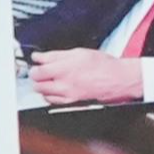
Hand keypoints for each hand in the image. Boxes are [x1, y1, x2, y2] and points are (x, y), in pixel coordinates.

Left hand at [27, 48, 143, 106]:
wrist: (118, 79)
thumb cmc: (103, 65)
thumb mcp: (78, 52)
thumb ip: (55, 55)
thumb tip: (39, 57)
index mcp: (64, 69)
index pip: (37, 70)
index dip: (35, 65)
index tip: (38, 63)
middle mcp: (64, 83)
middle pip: (37, 82)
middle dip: (37, 76)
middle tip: (43, 70)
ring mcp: (67, 94)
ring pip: (42, 92)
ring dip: (42, 85)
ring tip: (50, 79)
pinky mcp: (72, 101)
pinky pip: (52, 101)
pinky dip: (50, 95)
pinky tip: (55, 89)